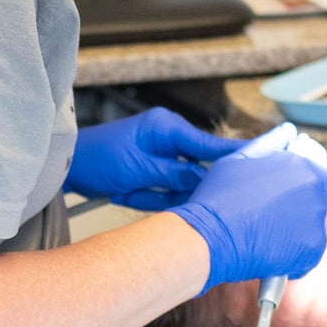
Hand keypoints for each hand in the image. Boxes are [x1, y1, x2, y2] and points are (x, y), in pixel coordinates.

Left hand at [65, 108, 245, 211]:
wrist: (66, 168)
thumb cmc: (97, 158)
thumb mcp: (139, 167)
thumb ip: (174, 173)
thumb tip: (204, 178)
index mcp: (167, 128)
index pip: (208, 144)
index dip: (233, 154)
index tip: (260, 160)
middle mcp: (167, 140)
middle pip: (195, 170)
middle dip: (181, 187)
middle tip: (167, 196)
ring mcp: (159, 157)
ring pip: (178, 185)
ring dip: (157, 196)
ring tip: (128, 191)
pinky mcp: (150, 173)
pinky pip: (163, 191)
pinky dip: (147, 198)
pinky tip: (124, 193)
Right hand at [170, 147, 326, 292]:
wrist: (210, 237)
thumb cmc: (219, 196)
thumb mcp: (240, 159)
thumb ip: (270, 143)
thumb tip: (288, 131)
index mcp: (306, 169)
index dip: (321, 188)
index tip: (300, 196)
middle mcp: (318, 195)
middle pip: (325, 207)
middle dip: (306, 211)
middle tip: (274, 218)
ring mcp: (317, 226)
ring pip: (317, 232)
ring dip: (300, 234)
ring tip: (269, 235)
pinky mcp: (311, 253)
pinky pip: (309, 256)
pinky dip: (294, 257)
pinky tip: (269, 251)